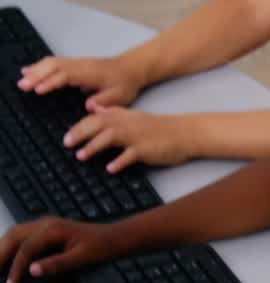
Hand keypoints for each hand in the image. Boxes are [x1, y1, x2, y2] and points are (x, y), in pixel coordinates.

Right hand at [0, 217, 119, 282]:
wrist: (116, 237)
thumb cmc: (102, 246)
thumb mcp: (81, 258)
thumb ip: (56, 264)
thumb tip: (33, 271)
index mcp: (52, 230)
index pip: (26, 249)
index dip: (15, 268)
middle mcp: (45, 224)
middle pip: (13, 236)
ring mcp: (45, 225)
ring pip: (15, 233)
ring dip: (2, 247)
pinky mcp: (47, 229)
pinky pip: (22, 234)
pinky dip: (11, 244)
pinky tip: (7, 254)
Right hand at [18, 55, 143, 107]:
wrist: (131, 68)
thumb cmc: (125, 83)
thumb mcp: (120, 96)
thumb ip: (105, 101)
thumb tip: (90, 106)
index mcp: (89, 74)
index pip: (65, 76)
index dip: (51, 82)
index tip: (38, 90)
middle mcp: (80, 65)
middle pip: (53, 66)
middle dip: (36, 75)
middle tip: (23, 86)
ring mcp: (76, 63)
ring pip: (51, 62)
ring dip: (35, 70)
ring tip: (22, 80)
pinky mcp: (75, 63)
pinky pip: (54, 62)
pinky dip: (40, 66)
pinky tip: (30, 71)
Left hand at [64, 108, 193, 172]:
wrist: (185, 133)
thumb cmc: (160, 128)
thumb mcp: (135, 117)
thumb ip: (113, 114)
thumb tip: (94, 109)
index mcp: (123, 116)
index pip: (95, 118)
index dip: (79, 127)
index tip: (67, 137)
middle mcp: (126, 124)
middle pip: (97, 126)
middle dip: (80, 134)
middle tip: (67, 144)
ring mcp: (136, 136)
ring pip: (109, 138)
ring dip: (93, 147)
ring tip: (82, 156)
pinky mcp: (145, 150)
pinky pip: (128, 156)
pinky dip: (118, 162)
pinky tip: (110, 168)